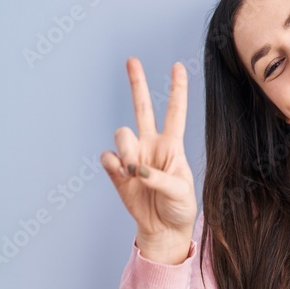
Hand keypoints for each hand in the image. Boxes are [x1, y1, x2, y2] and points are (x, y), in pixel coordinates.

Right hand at [100, 58, 196, 255]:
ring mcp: (133, 156)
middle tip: (132, 60)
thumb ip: (161, 178)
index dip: (177, 90)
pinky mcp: (117, 171)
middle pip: (142, 108)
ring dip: (126, 151)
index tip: (178, 66)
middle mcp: (151, 144)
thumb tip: (136, 168)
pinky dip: (114, 166)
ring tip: (135, 172)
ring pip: (121, 134)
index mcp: (172, 145)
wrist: (163, 228)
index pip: (175, 112)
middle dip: (137, 83)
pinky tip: (124, 176)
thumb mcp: (181, 192)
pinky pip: (108, 158)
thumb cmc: (180, 207)